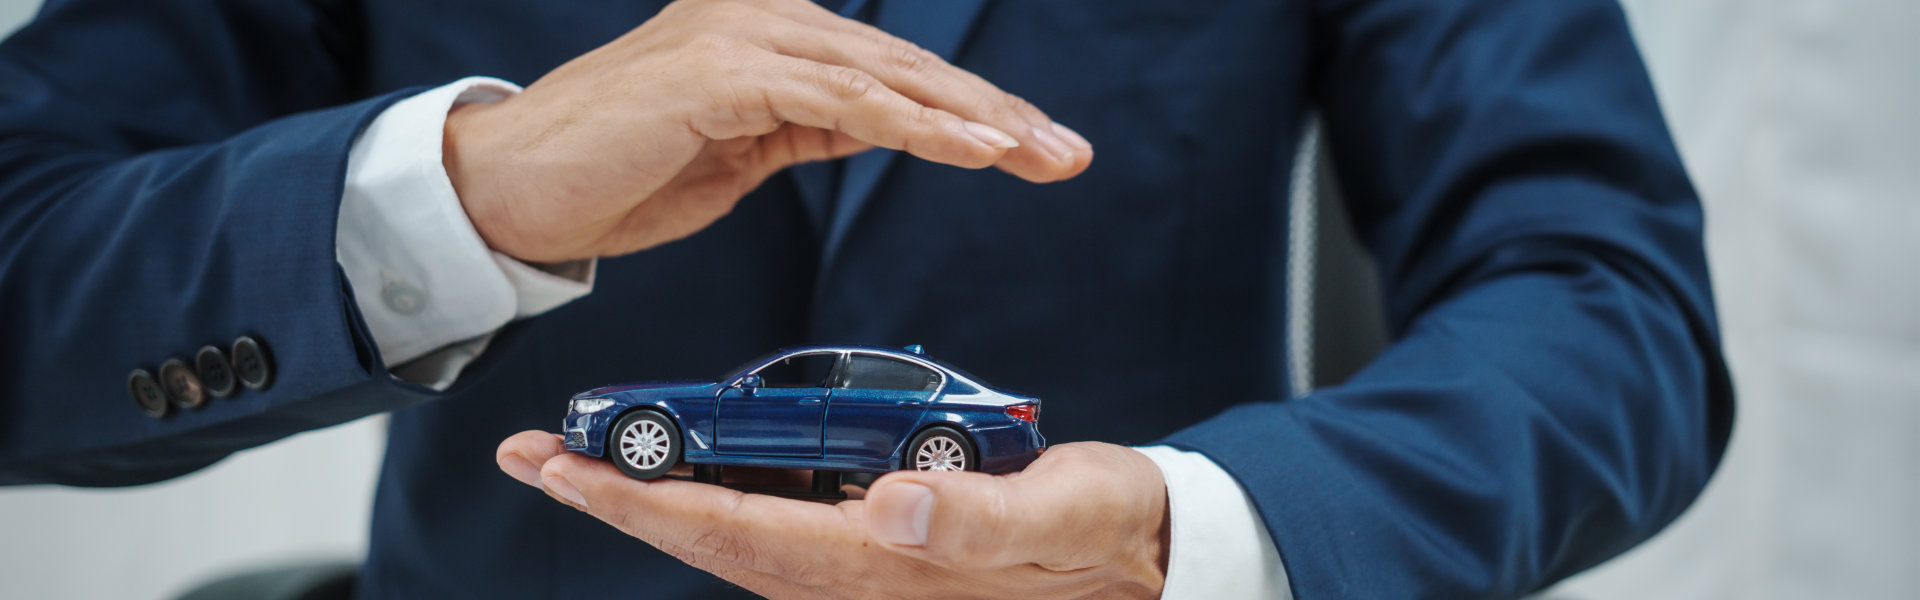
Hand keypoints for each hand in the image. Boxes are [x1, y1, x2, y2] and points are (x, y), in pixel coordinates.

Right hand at [445, 0, 1094, 263]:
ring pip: (887, 79)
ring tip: (1037, 154)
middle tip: (1067, 152)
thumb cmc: (620, 173)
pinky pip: (839, 101)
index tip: (1039, 147)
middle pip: (907, 68)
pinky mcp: (725, 71)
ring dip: (972, 120)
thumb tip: (886, 128)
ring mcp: (745, 39)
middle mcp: (766, 21)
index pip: (895, 75)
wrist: (516, 191)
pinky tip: (969, 149)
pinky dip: (911, 125)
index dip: (973, 110)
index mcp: (772, 38)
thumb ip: (809, 128)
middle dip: (996, 114)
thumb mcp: (741, 152)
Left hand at [497, 434, 1168, 598]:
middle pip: (711, 542)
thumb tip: (894, 506)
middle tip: (535, 458)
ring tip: (584, 465)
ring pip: (731, 540)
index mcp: (890, 562)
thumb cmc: (1108, 530)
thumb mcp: (1065, 513)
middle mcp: (860, 578)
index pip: (743, 528)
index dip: (650, 499)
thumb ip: (981, 518)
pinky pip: (772, 534)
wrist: (1147, 561)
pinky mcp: (879, 554)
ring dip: (653, 504)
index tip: (573, 468)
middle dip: (618, 503)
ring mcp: (865, 572)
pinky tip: (685, 480)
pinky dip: (712, 506)